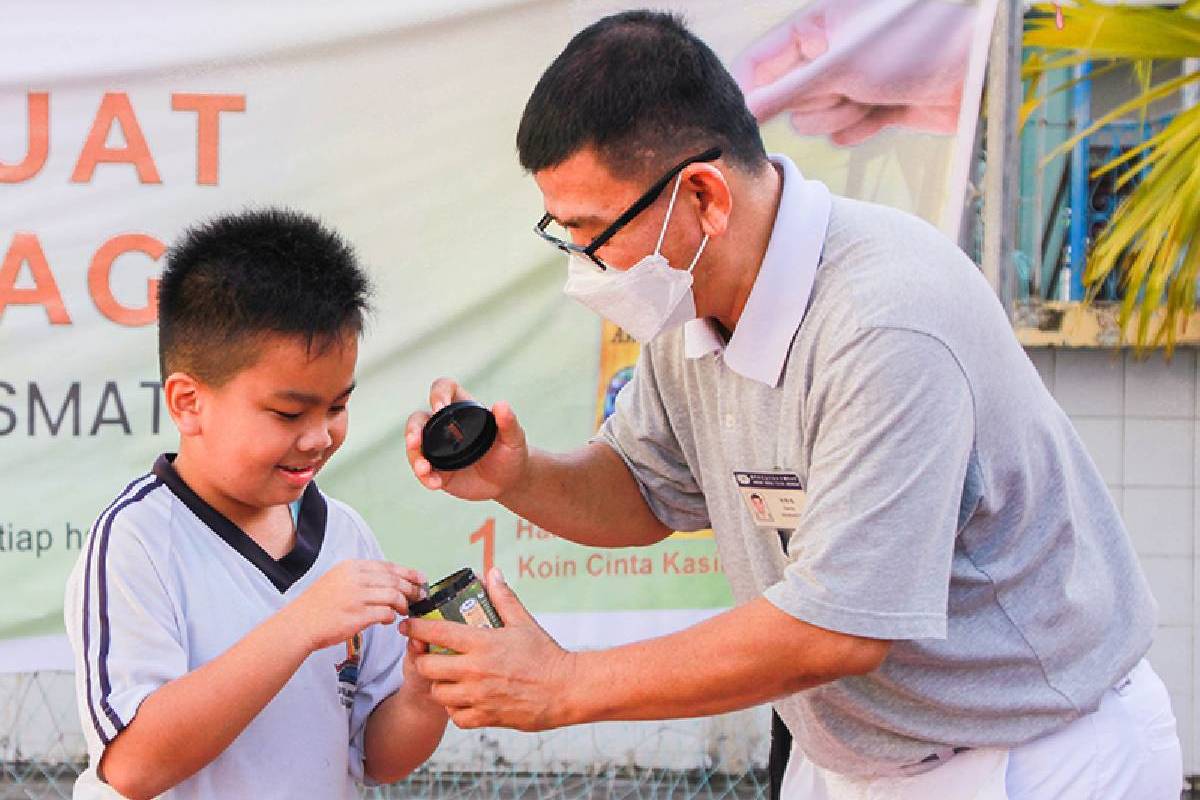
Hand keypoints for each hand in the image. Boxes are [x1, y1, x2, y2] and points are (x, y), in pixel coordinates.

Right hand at [286, 560, 425, 652]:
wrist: (298, 625)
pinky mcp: (357, 615)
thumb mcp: (337, 580)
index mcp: (350, 567)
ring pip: (393, 595)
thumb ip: (361, 578)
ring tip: (404, 610)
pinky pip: (385, 613)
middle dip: (410, 588)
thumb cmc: (317, 607)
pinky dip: (391, 616)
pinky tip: (389, 620)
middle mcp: (354, 578)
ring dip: (403, 604)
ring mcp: (356, 596)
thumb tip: (388, 582)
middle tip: (419, 596)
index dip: (407, 572)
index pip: (387, 566)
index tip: (420, 578)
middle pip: (393, 580)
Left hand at [402, 568, 574, 731]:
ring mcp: (479, 696)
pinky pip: (455, 717)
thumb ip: (503, 597)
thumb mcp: (523, 622)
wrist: (566, 690)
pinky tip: (463, 699)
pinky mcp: (486, 717)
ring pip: (438, 693)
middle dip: (422, 660)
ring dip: (438, 685)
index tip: (408, 625)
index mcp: (482, 643)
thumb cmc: (546, 654)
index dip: (416, 628)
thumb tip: (492, 572)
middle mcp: (476, 670)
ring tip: (447, 678)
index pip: (436, 633)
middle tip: (427, 656)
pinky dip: (454, 709)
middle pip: (427, 667)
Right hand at [405, 378, 529, 502]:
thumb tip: (501, 405)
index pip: (443, 390)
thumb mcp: (514, 438)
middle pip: (419, 419)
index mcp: (462, 409)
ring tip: (424, 469)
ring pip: (415, 446)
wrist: (509, 481)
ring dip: (414, 456)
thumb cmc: (512, 452)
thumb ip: (509, 423)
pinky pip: (423, 470)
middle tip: (415, 440)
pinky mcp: (437, 469)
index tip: (440, 408)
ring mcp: (437, 448)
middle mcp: (444, 426)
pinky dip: (425, 476)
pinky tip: (435, 483)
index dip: (438, 394)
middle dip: (412, 428)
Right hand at [732, 0, 974, 145]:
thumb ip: (786, 90)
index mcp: (820, 24)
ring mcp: (854, 81)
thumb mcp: (841, 66)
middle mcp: (833, 51)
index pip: (763, 58)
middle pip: (790, 95)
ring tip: (873, 97)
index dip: (750, 87)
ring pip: (817, 119)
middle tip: (845, 88)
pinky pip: (845, 133)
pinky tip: (886, 111)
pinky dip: (861, 128)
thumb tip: (744, 107)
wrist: (981, 71)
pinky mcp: (876, 108)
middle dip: (814, 101)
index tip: (743, 115)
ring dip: (840, 116)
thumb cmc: (917, 46)